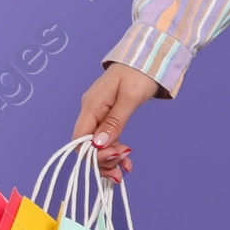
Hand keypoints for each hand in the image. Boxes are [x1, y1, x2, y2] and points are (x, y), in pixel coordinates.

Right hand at [73, 64, 160, 179]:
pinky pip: (106, 138)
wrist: (149, 58)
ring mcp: (98, 113)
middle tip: (122, 171)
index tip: (115, 159)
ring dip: (110, 159)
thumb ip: (114, 122)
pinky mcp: (107, 116)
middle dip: (103, 161)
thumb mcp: (130, 98)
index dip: (94, 155)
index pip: (80, 139)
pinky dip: (115, 151)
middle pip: (86, 145)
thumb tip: (98, 144)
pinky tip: (126, 159)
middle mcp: (91, 110)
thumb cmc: (140, 73)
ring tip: (126, 168)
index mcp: (92, 105)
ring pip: (96, 145)